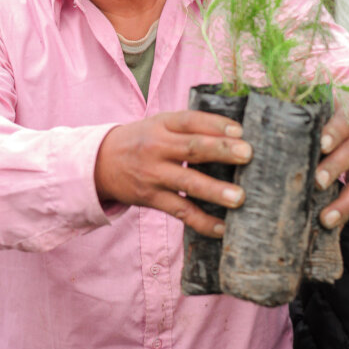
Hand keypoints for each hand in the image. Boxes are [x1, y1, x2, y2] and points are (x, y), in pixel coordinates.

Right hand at [94, 110, 251, 236]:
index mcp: (162, 124)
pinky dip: (201, 221)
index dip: (215, 124)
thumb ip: (189, 127)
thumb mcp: (159, 124)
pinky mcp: (151, 198)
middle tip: (248, 155)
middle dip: (222, 151)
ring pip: (188, 182)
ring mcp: (153, 174)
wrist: (100, 162)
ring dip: (215, 190)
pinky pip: (179, 210)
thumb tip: (234, 134)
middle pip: (193, 148)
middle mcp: (157, 147)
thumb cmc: (142, 140)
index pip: (190, 120)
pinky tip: (221, 228)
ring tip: (239, 197)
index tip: (240, 129)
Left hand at [314, 88, 348, 228]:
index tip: (321, 144)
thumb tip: (270, 100)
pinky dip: (346, 210)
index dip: (332, 132)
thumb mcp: (334, 99)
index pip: (343, 121)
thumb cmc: (345, 107)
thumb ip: (309, 103)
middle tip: (316, 181)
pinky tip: (331, 225)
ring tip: (325, 218)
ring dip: (343, 201)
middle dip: (334, 167)